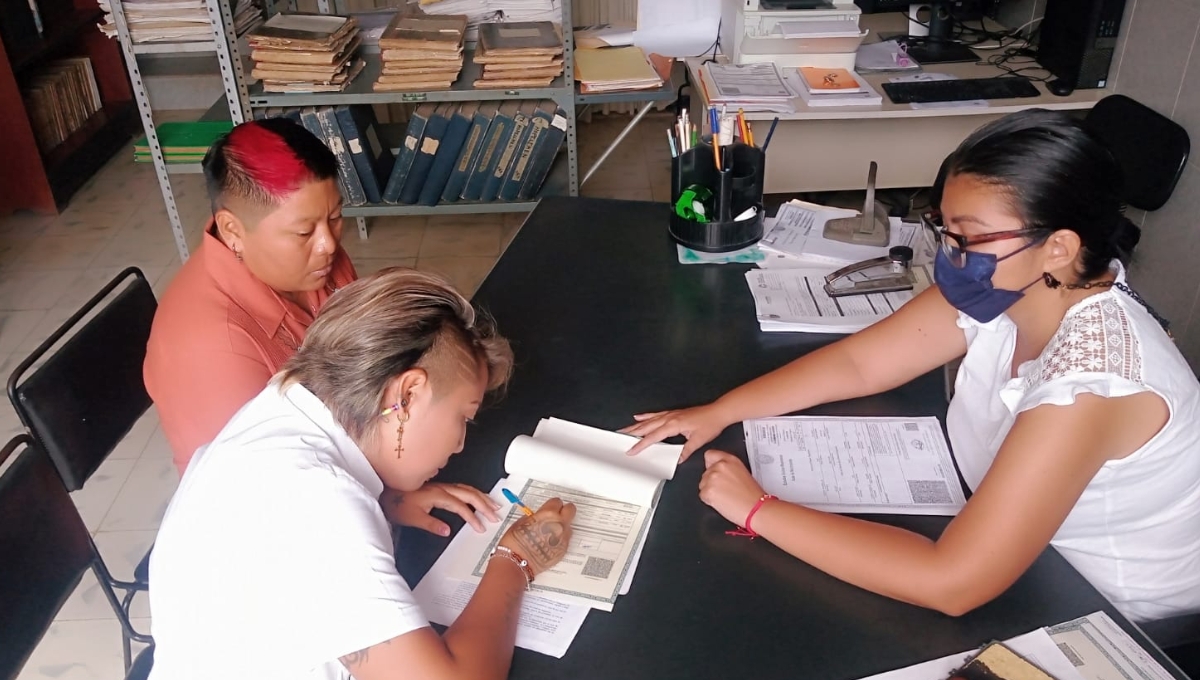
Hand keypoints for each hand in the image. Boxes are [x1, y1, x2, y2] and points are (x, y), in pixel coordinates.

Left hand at [382, 483, 500, 535]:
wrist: (386, 492)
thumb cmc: (397, 504)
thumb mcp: (412, 517)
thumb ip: (431, 524)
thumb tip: (448, 531)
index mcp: (437, 495)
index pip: (460, 506)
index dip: (472, 517)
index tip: (480, 528)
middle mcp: (442, 488)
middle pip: (469, 493)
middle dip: (484, 504)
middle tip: (496, 515)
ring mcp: (441, 486)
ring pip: (467, 489)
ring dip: (481, 496)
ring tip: (494, 504)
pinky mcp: (439, 487)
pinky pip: (462, 488)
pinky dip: (473, 492)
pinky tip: (477, 497)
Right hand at [498, 497, 576, 575]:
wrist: (517, 562)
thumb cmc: (516, 542)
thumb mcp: (522, 521)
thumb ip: (536, 516)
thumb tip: (540, 516)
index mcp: (548, 514)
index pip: (557, 501)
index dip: (552, 504)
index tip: (550, 507)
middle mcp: (559, 525)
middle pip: (570, 510)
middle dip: (564, 510)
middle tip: (557, 514)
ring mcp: (563, 538)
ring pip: (569, 526)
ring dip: (562, 526)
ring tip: (550, 532)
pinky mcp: (563, 550)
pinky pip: (565, 540)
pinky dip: (559, 539)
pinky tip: (548, 543)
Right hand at [619, 403, 730, 461]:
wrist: (718, 412)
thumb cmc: (710, 423)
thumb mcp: (698, 441)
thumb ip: (686, 451)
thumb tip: (677, 459)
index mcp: (673, 425)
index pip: (653, 437)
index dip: (641, 444)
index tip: (631, 450)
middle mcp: (669, 418)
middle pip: (646, 427)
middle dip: (632, 433)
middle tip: (619, 437)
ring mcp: (670, 414)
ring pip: (648, 421)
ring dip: (635, 426)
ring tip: (624, 429)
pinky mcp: (673, 413)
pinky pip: (655, 414)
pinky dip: (645, 416)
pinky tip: (638, 417)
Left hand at [699, 450, 766, 526]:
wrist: (756, 508)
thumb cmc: (752, 495)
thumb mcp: (742, 472)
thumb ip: (727, 468)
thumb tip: (717, 471)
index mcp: (729, 460)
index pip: (710, 455)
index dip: (710, 464)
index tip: (713, 471)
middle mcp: (719, 466)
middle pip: (706, 473)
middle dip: (712, 482)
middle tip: (725, 490)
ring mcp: (712, 478)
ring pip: (703, 484)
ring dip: (710, 491)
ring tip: (725, 497)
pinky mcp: (707, 491)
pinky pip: (703, 495)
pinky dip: (709, 501)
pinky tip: (722, 502)